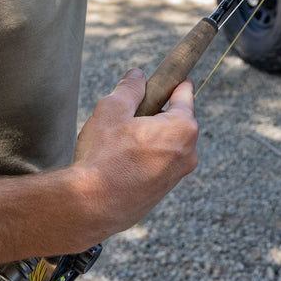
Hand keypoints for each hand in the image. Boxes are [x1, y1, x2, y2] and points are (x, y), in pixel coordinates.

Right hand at [67, 69, 197, 246]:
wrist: (92, 205)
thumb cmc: (104, 156)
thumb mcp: (112, 109)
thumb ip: (130, 88)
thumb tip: (139, 75)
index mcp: (181, 129)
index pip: (184, 94)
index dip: (172, 81)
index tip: (164, 76)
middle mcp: (188, 153)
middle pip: (174, 119)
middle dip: (153, 111)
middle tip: (125, 111)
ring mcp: (176, 175)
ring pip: (164, 141)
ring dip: (146, 134)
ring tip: (117, 138)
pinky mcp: (162, 191)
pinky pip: (157, 161)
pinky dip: (143, 153)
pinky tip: (118, 157)